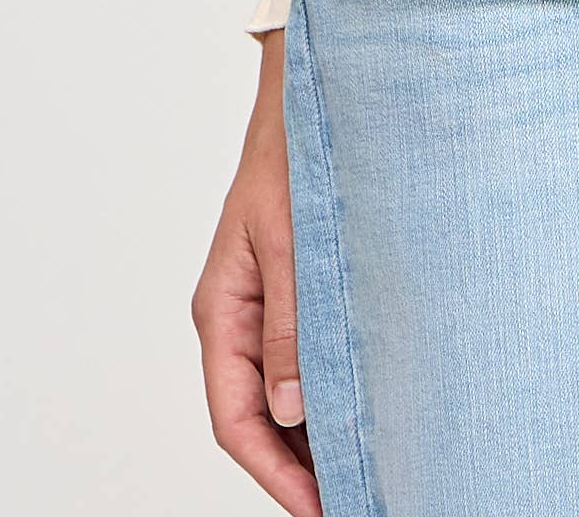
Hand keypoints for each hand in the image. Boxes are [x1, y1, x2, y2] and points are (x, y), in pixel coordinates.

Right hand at [191, 32, 320, 511]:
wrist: (304, 102)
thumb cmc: (293, 161)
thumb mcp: (291, 245)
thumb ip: (290, 327)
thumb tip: (289, 410)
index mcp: (222, 311)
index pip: (235, 419)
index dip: (273, 472)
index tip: (318, 507)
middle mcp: (235, 317)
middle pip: (253, 416)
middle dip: (294, 466)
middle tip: (348, 497)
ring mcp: (260, 306)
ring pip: (275, 392)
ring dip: (310, 434)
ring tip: (357, 469)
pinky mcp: (288, 291)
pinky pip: (296, 358)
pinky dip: (320, 392)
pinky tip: (356, 410)